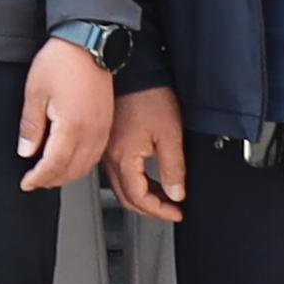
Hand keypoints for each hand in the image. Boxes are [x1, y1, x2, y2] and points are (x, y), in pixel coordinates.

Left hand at [16, 42, 114, 190]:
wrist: (89, 42)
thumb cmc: (62, 61)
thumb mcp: (35, 92)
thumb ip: (31, 126)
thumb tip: (26, 151)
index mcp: (72, 126)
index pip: (54, 165)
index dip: (38, 178)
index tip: (26, 182)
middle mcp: (91, 131)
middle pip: (72, 170)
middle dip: (52, 180)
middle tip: (35, 181)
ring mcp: (102, 128)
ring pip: (87, 165)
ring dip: (68, 175)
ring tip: (50, 174)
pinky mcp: (107, 122)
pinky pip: (96, 154)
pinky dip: (82, 164)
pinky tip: (71, 160)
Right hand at [107, 89, 188, 221]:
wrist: (135, 71)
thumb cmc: (149, 95)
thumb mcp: (170, 135)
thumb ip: (173, 169)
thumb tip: (176, 193)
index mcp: (123, 157)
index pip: (138, 198)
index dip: (159, 211)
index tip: (176, 212)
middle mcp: (110, 157)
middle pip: (126, 197)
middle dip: (150, 209)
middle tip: (169, 211)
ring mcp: (107, 149)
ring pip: (121, 186)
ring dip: (142, 196)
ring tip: (163, 197)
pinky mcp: (109, 141)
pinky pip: (118, 172)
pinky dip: (134, 182)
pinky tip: (148, 179)